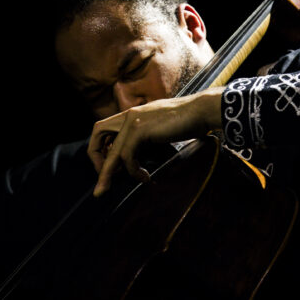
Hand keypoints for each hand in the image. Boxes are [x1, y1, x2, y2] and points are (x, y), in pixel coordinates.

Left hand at [87, 87, 223, 196]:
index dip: (102, 149)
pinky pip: (127, 156)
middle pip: (97, 134)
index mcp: (132, 114)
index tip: (112, 167)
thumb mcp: (159, 131)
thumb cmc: (187, 122)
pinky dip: (133, 171)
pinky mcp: (139, 129)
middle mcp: (128, 115)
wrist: (202, 110)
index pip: (104, 129)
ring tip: (112, 189)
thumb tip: (136, 161)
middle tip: (103, 180)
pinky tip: (145, 177)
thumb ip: (146, 141)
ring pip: (112, 152)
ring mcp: (132, 121)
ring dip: (109, 174)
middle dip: (97, 159)